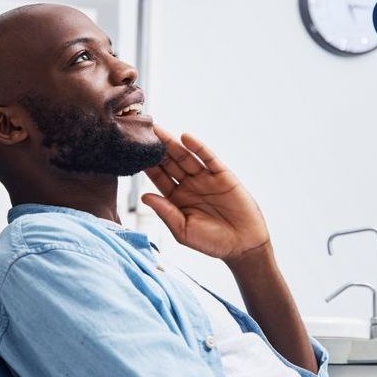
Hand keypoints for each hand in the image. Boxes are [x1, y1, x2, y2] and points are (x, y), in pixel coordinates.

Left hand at [141, 126, 269, 263]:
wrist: (243, 245)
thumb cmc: (212, 242)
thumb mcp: (183, 231)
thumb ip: (165, 212)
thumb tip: (144, 196)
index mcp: (177, 199)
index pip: (159, 178)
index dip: (147, 166)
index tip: (133, 153)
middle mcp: (190, 186)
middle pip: (170, 163)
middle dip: (157, 149)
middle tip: (142, 133)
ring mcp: (206, 179)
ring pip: (186, 157)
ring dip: (172, 144)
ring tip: (159, 131)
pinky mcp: (223, 175)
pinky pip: (208, 158)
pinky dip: (198, 147)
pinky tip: (185, 138)